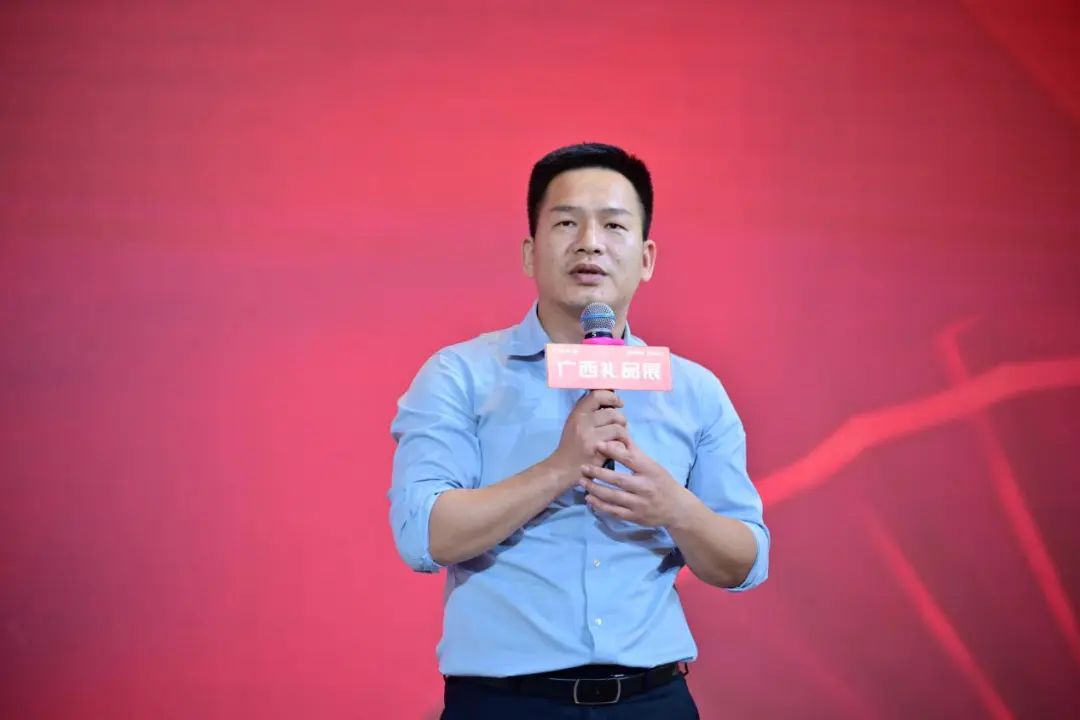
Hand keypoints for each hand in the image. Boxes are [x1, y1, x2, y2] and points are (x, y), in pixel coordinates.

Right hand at [547, 390, 628, 486]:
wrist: (562, 468)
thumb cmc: (571, 445)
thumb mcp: (574, 423)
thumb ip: (589, 412)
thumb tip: (611, 401)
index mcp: (577, 414)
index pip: (597, 395)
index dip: (612, 397)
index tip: (618, 403)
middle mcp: (583, 423)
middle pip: (612, 413)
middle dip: (621, 420)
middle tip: (618, 426)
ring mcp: (591, 438)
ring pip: (618, 428)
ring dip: (623, 434)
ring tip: (619, 438)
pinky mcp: (599, 452)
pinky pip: (618, 443)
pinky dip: (621, 446)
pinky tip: (616, 449)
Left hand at [579, 433, 693, 527]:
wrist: (677, 508)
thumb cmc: (662, 482)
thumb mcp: (653, 465)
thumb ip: (636, 453)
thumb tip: (620, 434)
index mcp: (650, 471)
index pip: (630, 459)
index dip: (613, 451)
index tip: (597, 444)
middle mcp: (645, 487)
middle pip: (618, 480)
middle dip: (598, 473)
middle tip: (582, 467)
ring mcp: (639, 504)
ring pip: (613, 497)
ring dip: (595, 489)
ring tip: (582, 482)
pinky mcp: (635, 517)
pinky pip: (614, 512)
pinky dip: (600, 506)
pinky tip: (589, 499)